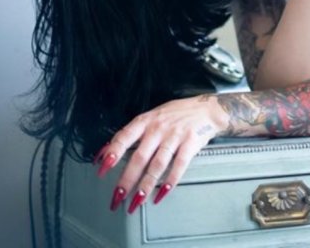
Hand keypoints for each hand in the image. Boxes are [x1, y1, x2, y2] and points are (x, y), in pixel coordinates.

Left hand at [93, 95, 225, 212]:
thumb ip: (132, 133)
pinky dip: (170, 181)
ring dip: (146, 185)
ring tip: (137, 200)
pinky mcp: (191, 143)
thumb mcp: (152, 117)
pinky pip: (179, 165)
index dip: (111, 154)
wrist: (207, 109)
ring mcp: (175, 136)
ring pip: (157, 165)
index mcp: (145, 121)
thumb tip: (106, 151)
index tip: (101, 171)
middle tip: (118, 197)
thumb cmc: (177, 114)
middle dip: (127, 180)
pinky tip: (162, 193)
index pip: (124, 137)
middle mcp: (158, 128)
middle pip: (139, 157)